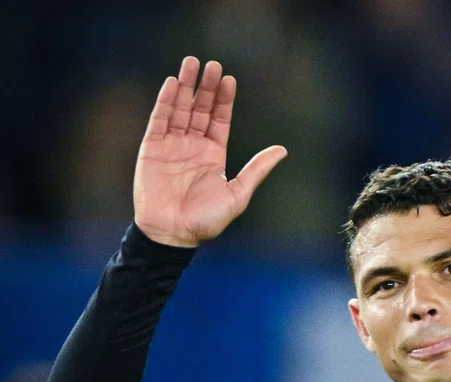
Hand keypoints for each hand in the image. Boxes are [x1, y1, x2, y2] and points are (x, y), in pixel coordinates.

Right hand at [133, 56, 286, 247]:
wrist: (173, 234)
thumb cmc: (206, 220)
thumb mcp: (238, 193)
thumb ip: (257, 169)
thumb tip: (283, 150)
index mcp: (213, 155)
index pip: (220, 120)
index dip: (224, 99)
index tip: (230, 79)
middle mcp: (193, 146)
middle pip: (201, 109)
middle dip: (207, 87)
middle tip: (213, 64)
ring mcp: (172, 145)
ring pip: (180, 109)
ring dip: (186, 86)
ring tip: (192, 63)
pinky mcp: (152, 148)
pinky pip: (159, 120)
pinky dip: (165, 101)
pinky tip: (173, 84)